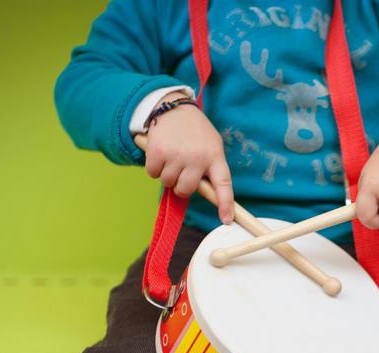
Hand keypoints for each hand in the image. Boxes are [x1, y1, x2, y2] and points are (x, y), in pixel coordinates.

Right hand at [144, 93, 234, 223]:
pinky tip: (160, 153)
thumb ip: (210, 168)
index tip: (226, 219)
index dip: (225, 204)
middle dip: (180, 186)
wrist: (173, 107)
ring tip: (171, 156)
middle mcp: (197, 157)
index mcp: (214, 156)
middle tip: (181, 171)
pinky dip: (154, 167)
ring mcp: (176, 155)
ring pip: (167, 183)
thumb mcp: (211, 145)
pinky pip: (153, 174)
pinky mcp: (157, 152)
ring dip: (166, 174)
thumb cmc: (195, 132)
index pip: (223, 184)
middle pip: (185, 191)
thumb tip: (208, 196)